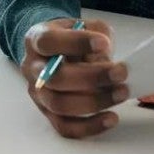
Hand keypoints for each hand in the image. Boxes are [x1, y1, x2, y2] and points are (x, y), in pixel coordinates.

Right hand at [21, 18, 129, 138]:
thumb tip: (108, 65)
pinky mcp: (48, 113)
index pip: (49, 41)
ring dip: (94, 102)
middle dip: (91, 77)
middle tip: (120, 73)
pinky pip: (65, 127)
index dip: (76, 43)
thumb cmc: (74, 39)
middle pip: (54, 78)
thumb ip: (97, 38)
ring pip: (59, 105)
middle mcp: (32, 67)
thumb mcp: (86, 26)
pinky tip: (111, 118)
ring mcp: (38, 93)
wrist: (57, 52)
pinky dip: (90, 126)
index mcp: (37, 39)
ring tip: (121, 93)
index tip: (104, 43)